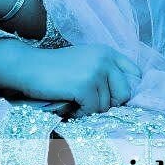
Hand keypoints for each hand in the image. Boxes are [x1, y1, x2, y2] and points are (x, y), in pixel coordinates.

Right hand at [14, 43, 141, 117]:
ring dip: (91, 109)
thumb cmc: (55, 69)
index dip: (127, 90)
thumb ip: (106, 73)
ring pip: (107, 106)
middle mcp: (105, 58)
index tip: (115, 98)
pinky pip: (92, 110)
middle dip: (109, 103)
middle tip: (89, 101)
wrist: (28, 67)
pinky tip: (70, 104)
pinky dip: (80, 113)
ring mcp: (96, 71)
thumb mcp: (86, 63)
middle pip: (125, 94)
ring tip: (75, 100)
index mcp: (107, 52)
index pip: (136, 74)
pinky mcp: (85, 85)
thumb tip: (127, 98)